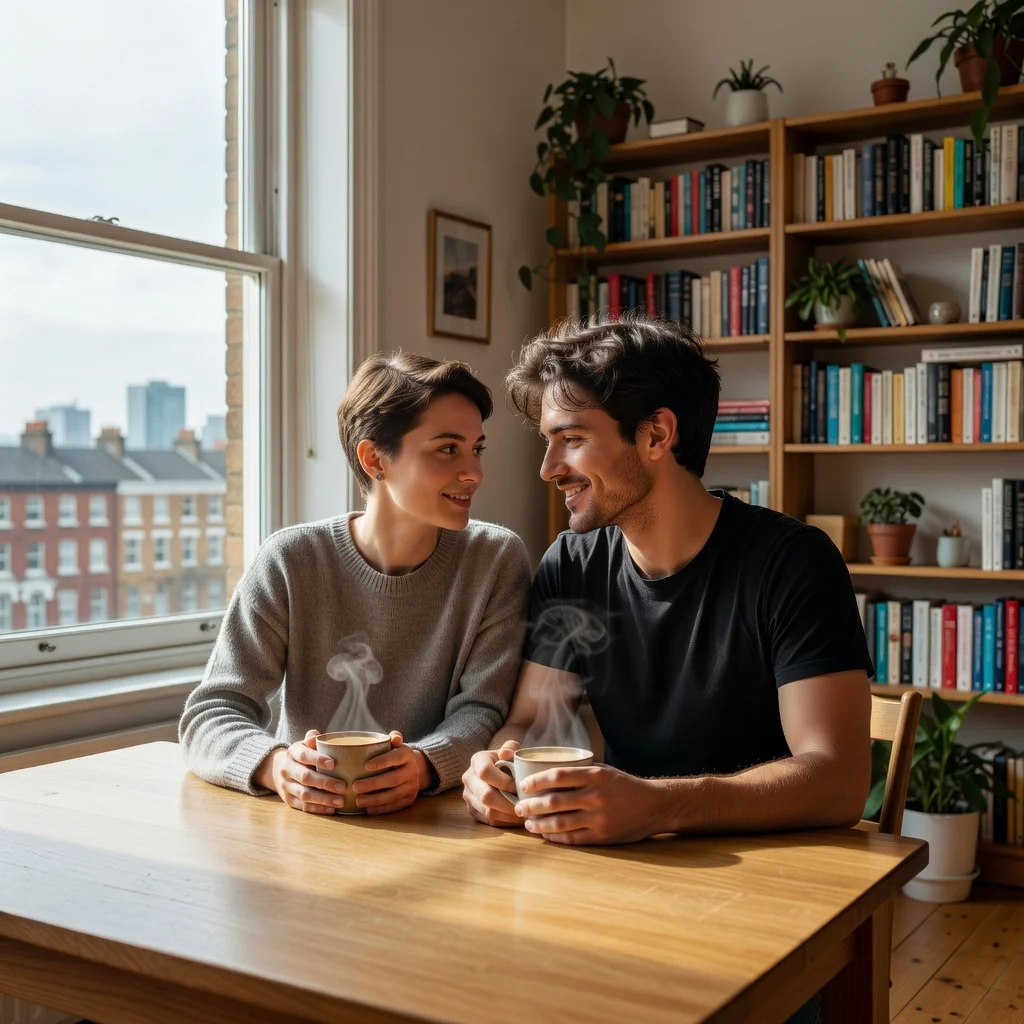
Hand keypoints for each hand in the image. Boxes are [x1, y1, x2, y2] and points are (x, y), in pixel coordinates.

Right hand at [256, 729, 347, 814]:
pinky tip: (332, 809)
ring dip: (323, 799)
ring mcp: (286, 786)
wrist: (280, 769)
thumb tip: (317, 736)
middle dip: (325, 783)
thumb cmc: (303, 755)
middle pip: (305, 777)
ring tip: (341, 801)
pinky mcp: (289, 800)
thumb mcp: (305, 744)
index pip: (304, 756)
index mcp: (293, 753)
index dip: (318, 760)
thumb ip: (312, 739)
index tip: (333, 764)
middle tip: (343, 786)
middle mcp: (287, 770)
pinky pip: (303, 807)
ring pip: (304, 795)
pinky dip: (318, 809)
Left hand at [351, 731, 430, 814]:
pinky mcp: (409, 800)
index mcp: (408, 755)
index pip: (396, 757)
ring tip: (358, 800)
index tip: (366, 766)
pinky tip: (368, 810)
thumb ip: (394, 738)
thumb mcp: (396, 745)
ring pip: (394, 795)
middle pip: (394, 779)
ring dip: (375, 799)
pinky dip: (381, 809)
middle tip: (355, 786)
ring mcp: (412, 787)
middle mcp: (412, 771)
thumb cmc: (397, 755)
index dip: (382, 761)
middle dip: (374, 784)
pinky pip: (395, 806)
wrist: (416, 769)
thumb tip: (394, 737)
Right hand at [461, 740, 522, 827]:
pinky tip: (517, 817)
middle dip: (508, 802)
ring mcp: (468, 796)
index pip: (485, 772)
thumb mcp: (511, 751)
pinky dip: (505, 821)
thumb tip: (505, 753)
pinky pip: (489, 821)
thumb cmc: (508, 761)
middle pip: (485, 796)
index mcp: (477, 760)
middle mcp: (468, 778)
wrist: (499, 772)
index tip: (518, 785)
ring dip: (508, 814)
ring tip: (523, 811)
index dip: (503, 781)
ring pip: (488, 811)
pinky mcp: (473, 810)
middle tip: (525, 804)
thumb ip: (511, 749)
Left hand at [514, 764, 661, 844]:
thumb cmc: (624, 786)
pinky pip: (573, 838)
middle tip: (518, 807)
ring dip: (540, 824)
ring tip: (528, 823)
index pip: (558, 775)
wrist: (654, 806)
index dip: (537, 781)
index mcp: (596, 776)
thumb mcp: (604, 771)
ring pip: (560, 822)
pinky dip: (555, 837)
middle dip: (532, 805)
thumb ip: (580, 773)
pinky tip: (545, 834)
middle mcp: (596, 796)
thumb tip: (548, 774)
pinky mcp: (602, 836)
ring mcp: (599, 818)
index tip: (524, 785)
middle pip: (555, 801)